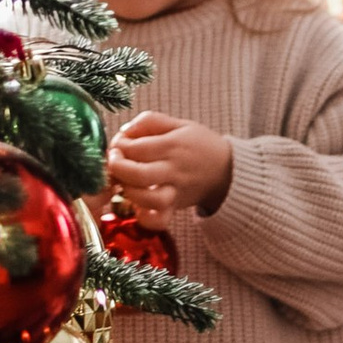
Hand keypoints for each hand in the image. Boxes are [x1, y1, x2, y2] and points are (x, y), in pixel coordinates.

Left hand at [106, 115, 234, 219]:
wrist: (228, 170)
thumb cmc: (200, 145)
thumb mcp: (179, 124)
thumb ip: (150, 121)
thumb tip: (124, 131)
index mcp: (173, 146)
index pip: (136, 147)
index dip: (119, 145)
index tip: (119, 144)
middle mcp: (174, 170)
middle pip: (138, 174)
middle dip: (117, 168)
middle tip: (114, 161)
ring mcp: (175, 191)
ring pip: (147, 199)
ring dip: (128, 191)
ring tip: (124, 182)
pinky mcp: (176, 207)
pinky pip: (159, 220)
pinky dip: (144, 218)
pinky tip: (137, 207)